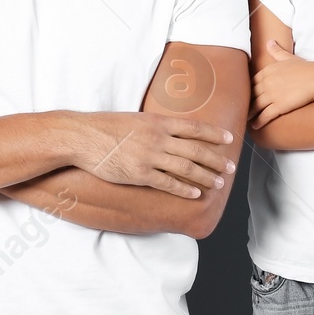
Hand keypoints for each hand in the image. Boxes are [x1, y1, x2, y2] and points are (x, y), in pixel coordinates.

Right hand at [69, 111, 237, 198]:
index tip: (229, 139)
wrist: (82, 137)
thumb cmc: (106, 127)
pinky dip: (184, 189)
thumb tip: (170, 132)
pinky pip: (167, 183)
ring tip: (219, 184)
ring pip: (186, 167)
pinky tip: (195, 194)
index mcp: (158, 122)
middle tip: (231, 168)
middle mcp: (159, 138)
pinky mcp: (139, 173)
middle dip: (216, 160)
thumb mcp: (135, 119)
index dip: (214, 134)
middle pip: (196, 149)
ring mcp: (150, 156)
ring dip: (205, 176)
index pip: (194, 127)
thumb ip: (155, 126)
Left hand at [250, 39, 313, 127]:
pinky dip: (258, 121)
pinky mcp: (279, 105)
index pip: (253, 81)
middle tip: (241, 108)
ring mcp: (272, 94)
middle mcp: (267, 82)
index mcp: (268, 70)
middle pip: (251, 94)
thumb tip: (269, 42)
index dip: (248, 89)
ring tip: (245, 118)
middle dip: (246, 102)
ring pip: (255, 106)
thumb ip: (277, 51)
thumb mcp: (289, 58)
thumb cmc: (306, 68)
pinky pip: (265, 115)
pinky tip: (255, 126)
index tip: (246, 95)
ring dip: (249, 113)